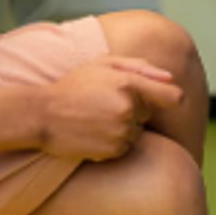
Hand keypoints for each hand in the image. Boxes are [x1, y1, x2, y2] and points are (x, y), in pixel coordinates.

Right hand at [33, 55, 183, 160]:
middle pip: (149, 113)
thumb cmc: (74, 85)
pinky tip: (94, 132)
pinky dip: (114, 141)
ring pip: (136, 131)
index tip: (166, 99)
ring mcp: (121, 131)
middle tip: (107, 103)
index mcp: (129, 83)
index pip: (172, 97)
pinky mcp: (112, 150)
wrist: (43, 114)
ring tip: (97, 118)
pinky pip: (124, 146)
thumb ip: (140, 67)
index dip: (170, 98)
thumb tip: (170, 78)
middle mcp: (128, 109)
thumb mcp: (103, 64)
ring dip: (124, 126)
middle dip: (135, 109)